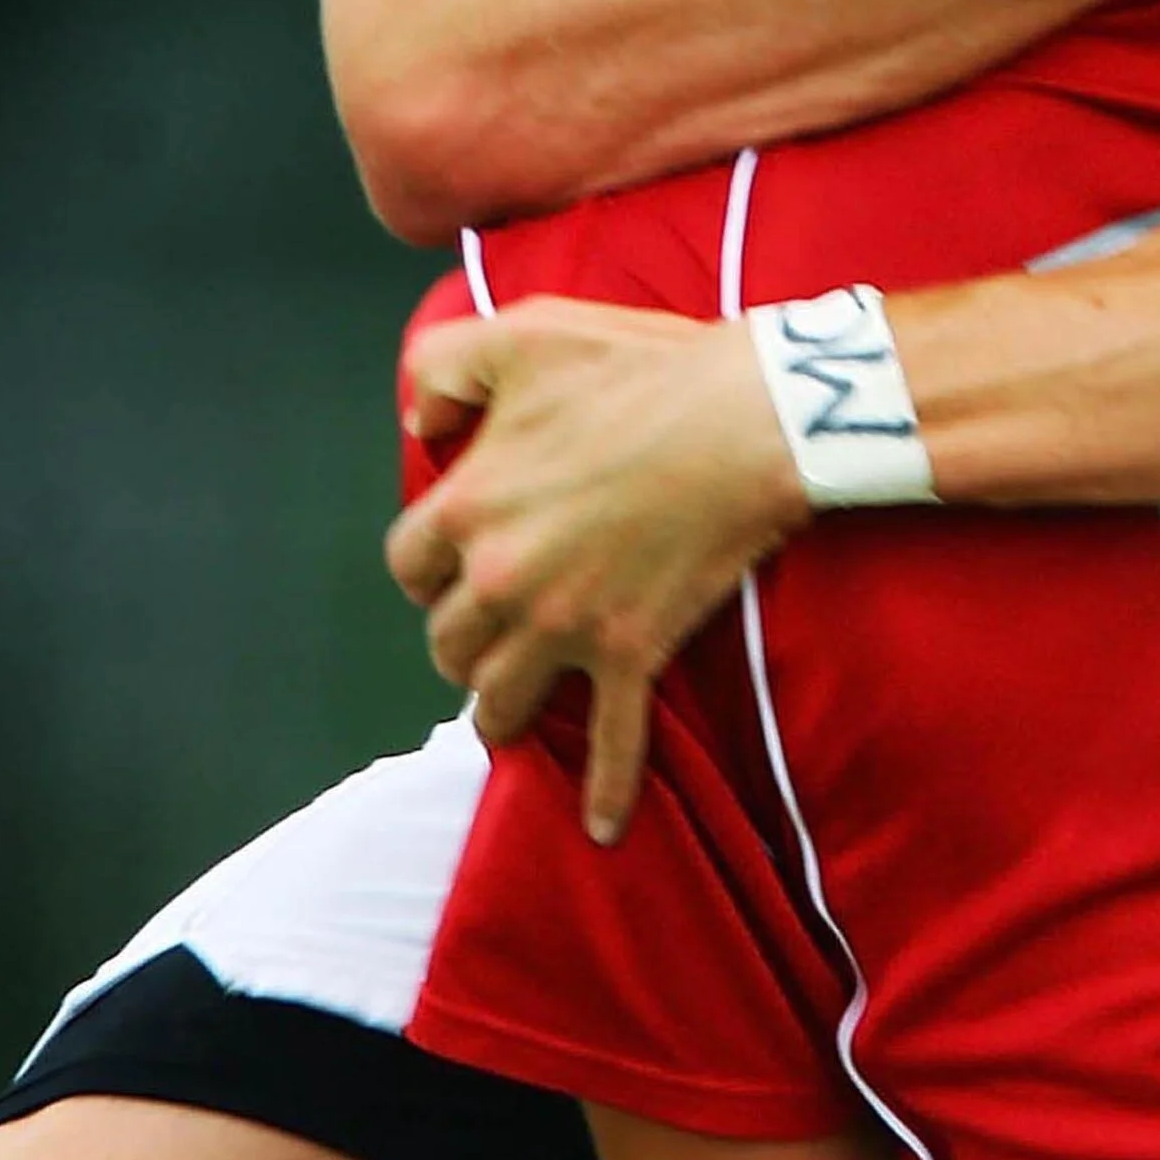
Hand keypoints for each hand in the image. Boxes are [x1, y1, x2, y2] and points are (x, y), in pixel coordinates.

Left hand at [389, 298, 807, 840]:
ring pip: (500, 703)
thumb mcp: (523, 333)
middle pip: (447, 642)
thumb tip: (417, 422)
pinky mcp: (632, 653)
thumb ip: (444, 366)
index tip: (462, 556)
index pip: (408, 561)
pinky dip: (605, 791)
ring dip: (503, 707)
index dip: (432, 560)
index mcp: (470, 506)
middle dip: (465, 637)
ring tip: (519, 704)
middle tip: (496, 626)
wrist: (751, 415)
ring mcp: (566, 626)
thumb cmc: (643, 366)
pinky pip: (612, 743)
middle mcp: (503, 579)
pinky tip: (603, 827)